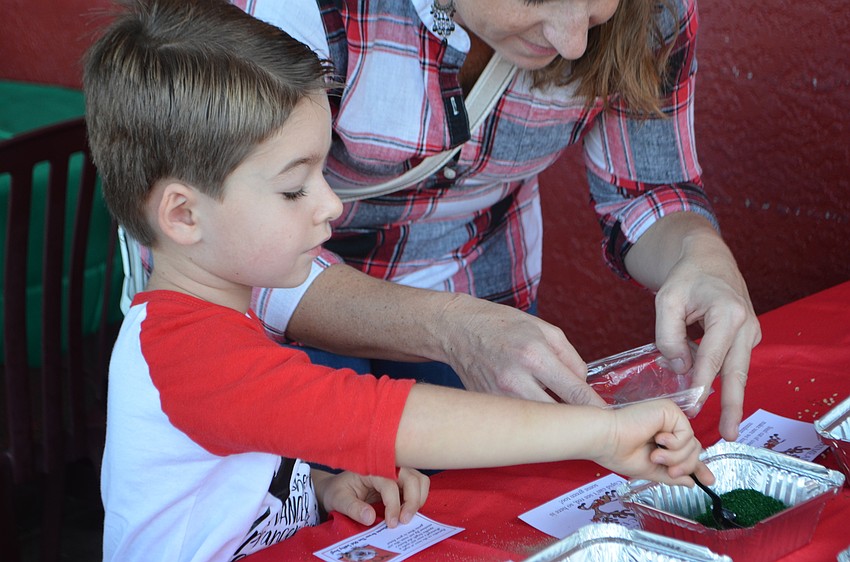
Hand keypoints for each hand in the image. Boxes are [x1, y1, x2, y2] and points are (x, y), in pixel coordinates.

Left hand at [312, 468, 429, 527]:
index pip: (390, 484)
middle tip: (404, 522)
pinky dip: (418, 499)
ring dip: (418, 499)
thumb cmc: (338, 491)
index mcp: (371, 469)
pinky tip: (407, 512)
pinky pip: (419, 486)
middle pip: (411, 478)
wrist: (337, 488)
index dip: (393, 505)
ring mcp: (397, 472)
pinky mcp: (402, 480)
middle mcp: (388, 466)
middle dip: (412, 501)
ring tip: (407, 517)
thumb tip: (370, 518)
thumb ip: (352, 508)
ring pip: (419, 480)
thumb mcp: (338, 500)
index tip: (391, 524)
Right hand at [438, 294, 606, 407]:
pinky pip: (518, 420)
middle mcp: (516, 380)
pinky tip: (534, 408)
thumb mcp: (545, 330)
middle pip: (558, 416)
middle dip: (576, 420)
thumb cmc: (503, 325)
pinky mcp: (488, 406)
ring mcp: (499, 397)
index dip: (596, 409)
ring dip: (553, 421)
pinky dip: (531, 418)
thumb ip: (571, 359)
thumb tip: (583, 386)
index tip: (609, 418)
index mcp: (535, 356)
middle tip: (588, 423)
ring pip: (538, 423)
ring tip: (560, 414)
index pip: (575, 393)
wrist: (459, 329)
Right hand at [592, 399, 713, 486]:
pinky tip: (658, 440)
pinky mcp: (669, 410)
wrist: (606, 441)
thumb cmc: (619, 452)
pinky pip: (686, 434)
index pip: (687, 452)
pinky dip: (675, 444)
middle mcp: (667, 425)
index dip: (697, 466)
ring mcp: (669, 417)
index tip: (707, 481)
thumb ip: (672, 476)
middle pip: (693, 449)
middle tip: (669, 471)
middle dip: (684, 465)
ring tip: (655, 455)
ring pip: (692, 444)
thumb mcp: (651, 470)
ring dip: (675, 457)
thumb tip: (690, 482)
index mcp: (661, 438)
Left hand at [652, 234, 760, 440]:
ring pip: (738, 372)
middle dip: (733, 405)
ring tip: (727, 428)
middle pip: (737, 372)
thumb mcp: (666, 300)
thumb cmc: (687, 278)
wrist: (708, 261)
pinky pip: (733, 364)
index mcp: (728, 313)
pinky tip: (712, 398)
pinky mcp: (746, 339)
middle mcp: (746, 325)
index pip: (712, 356)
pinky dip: (724, 382)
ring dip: (731, 399)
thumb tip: (680, 367)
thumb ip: (668, 334)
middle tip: (728, 433)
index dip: (702, 383)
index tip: (695, 406)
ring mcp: (749, 333)